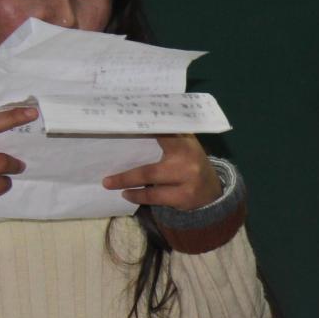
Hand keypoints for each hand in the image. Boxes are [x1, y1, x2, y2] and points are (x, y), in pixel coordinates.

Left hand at [103, 135, 221, 210]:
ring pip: (150, 182)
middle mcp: (187, 160)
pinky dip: (139, 196)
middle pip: (150, 168)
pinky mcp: (184, 198)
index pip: (161, 133)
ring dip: (127, 183)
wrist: (213, 192)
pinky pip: (155, 197)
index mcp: (184, 143)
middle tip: (106, 176)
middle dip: (126, 174)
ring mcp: (187, 180)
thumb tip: (138, 119)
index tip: (122, 126)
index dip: (142, 130)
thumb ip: (169, 133)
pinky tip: (127, 194)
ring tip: (110, 184)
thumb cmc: (191, 163)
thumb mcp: (186, 145)